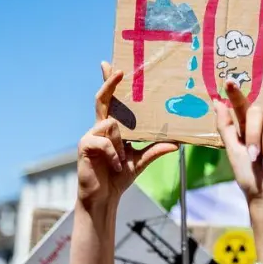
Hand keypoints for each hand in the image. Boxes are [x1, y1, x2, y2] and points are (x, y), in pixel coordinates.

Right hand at [77, 63, 176, 208]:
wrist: (103, 198)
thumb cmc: (117, 178)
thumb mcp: (141, 161)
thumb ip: (155, 150)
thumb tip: (177, 144)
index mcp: (111, 128)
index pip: (110, 101)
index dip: (109, 83)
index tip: (111, 65)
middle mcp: (99, 128)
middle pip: (102, 99)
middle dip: (109, 83)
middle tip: (118, 70)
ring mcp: (91, 135)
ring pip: (111, 124)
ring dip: (120, 142)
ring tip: (122, 161)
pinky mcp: (85, 146)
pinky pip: (104, 142)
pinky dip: (114, 155)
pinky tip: (116, 166)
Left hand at [215, 81, 262, 210]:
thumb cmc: (250, 178)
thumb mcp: (233, 151)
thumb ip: (226, 126)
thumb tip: (216, 101)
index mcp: (248, 128)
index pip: (242, 106)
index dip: (236, 94)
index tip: (228, 81)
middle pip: (257, 110)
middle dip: (253, 134)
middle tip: (253, 155)